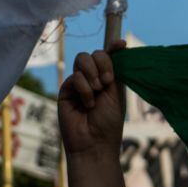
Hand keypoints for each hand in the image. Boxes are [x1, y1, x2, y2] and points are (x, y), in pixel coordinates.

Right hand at [58, 40, 126, 158]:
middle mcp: (94, 78)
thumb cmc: (109, 122)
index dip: (114, 47)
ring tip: (98, 90)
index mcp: (109, 78)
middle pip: (95, 54)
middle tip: (107, 82)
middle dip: (103, 63)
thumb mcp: (116, 94)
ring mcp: (79, 83)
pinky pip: (75, 76)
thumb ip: (115, 71)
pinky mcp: (66, 90)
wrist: (94, 142)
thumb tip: (119, 46)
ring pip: (83, 59)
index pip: (110, 57)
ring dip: (92, 72)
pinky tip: (88, 104)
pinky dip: (84, 88)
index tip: (121, 44)